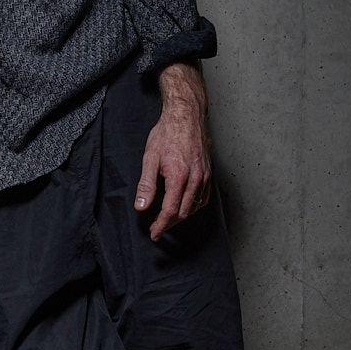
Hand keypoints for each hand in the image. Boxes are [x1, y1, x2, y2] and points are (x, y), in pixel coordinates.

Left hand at [134, 61, 211, 240]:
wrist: (186, 116)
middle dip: (169, 224)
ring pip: (194, 207)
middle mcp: (195, 180)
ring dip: (181, 217)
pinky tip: (184, 206)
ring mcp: (204, 177)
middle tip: (157, 228)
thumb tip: (141, 207)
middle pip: (183, 213)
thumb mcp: (150, 158)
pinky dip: (193, 207)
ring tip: (168, 219)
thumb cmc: (167, 134)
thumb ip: (146, 185)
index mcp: (179, 177)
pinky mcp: (208, 173)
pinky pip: (203, 198)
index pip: (170, 211)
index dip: (161, 226)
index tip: (154, 233)